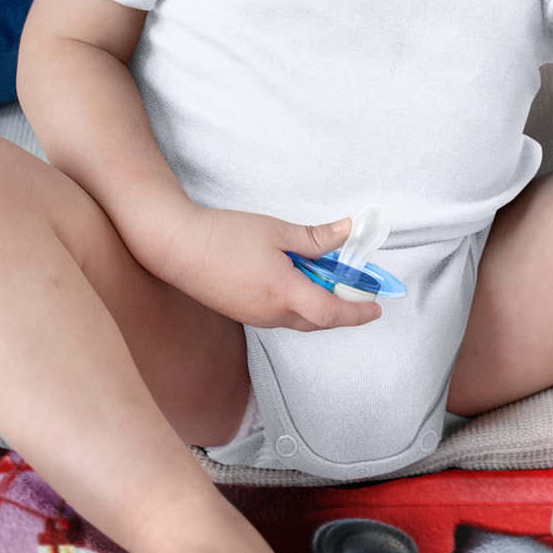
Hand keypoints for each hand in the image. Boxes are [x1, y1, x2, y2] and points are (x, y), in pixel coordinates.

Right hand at [152, 207, 381, 331]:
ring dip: (318, 305)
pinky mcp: (243, 313)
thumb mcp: (276, 230)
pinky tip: (295, 279)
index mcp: (283, 292)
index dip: (358, 311)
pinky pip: (280, 316)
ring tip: (324, 276)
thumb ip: (315, 238)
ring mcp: (254, 317)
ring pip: (299, 319)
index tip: (377, 306)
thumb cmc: (223, 235)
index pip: (332, 312)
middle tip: (358, 289)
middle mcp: (270, 313)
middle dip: (343, 309)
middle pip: (319, 321)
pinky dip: (297, 303)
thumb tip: (347, 233)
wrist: (175, 246)